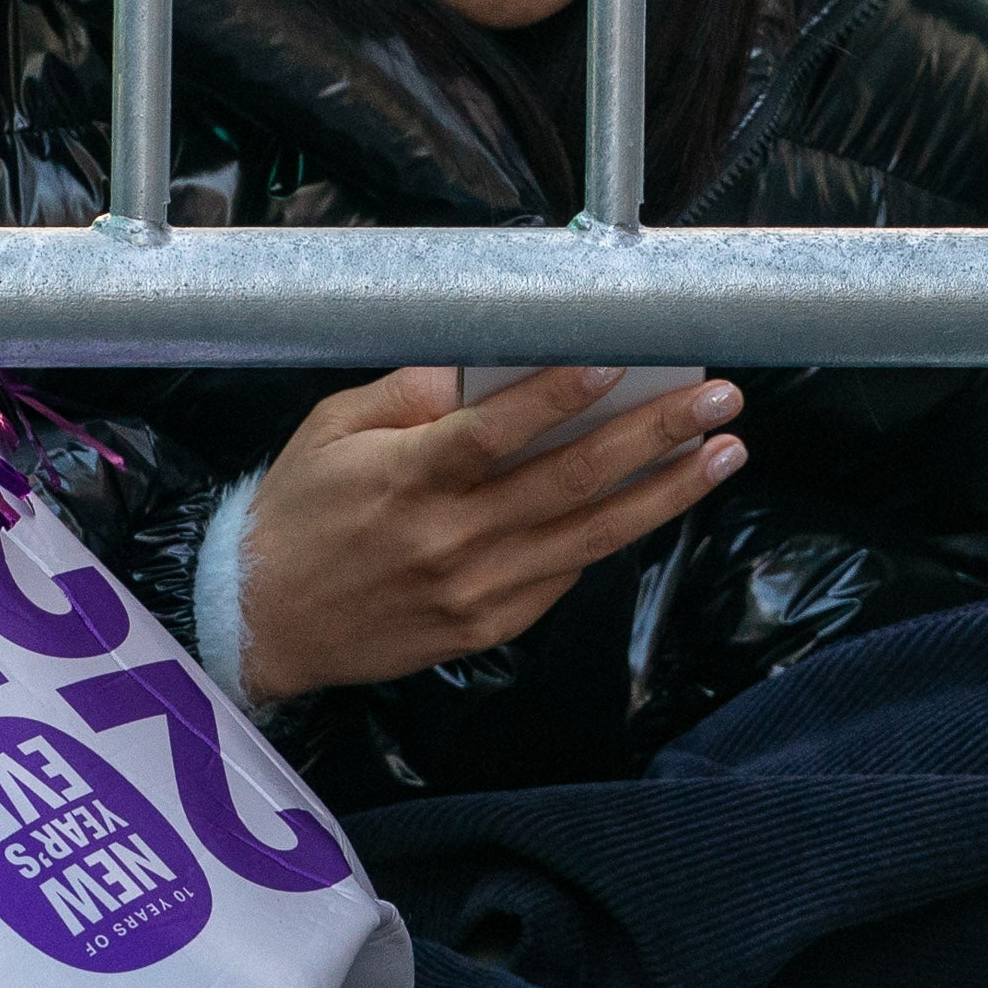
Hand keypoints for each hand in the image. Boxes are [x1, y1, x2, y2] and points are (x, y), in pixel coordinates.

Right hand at [231, 364, 746, 696]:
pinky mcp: (489, 628)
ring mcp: (476, 591)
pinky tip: (657, 500)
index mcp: (408, 478)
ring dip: (666, 493)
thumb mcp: (333, 429)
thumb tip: (486, 360)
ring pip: (591, 537)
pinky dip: (612, 536)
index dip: (562, 396)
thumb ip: (412, 392)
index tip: (620, 361)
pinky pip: (565, 577)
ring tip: (724, 454)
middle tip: (720, 401)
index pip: (498, 431)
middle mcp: (451, 539)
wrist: (262, 622)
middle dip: (656, 436)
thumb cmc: (299, 511)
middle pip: (571, 481)